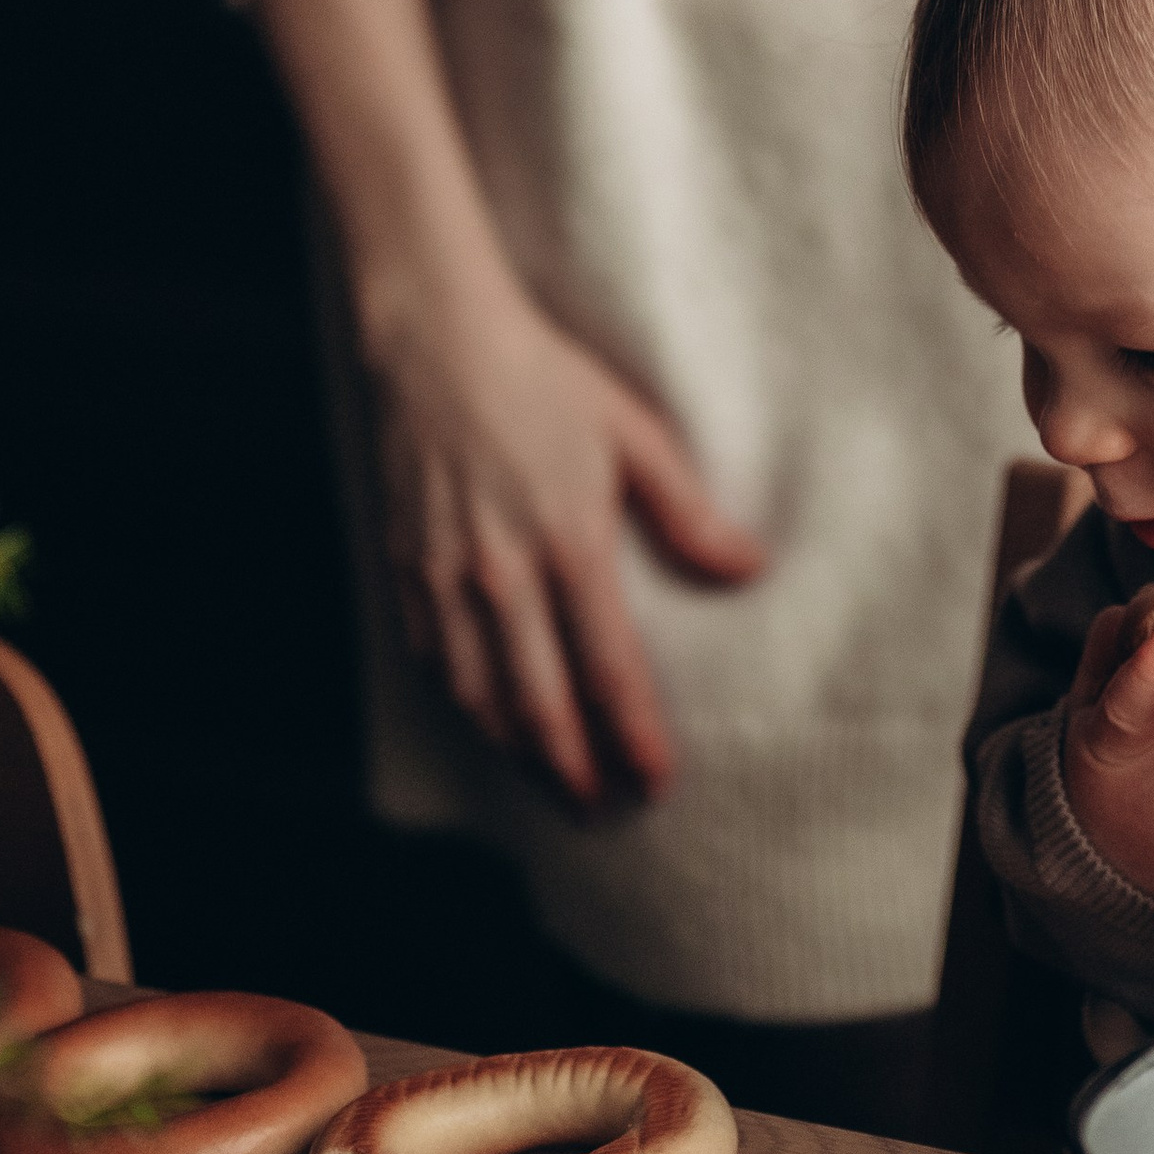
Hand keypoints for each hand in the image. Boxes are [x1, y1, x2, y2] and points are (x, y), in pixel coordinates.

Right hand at [366, 285, 766, 810]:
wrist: (436, 341)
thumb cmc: (544, 379)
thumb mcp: (632, 432)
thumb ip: (688, 510)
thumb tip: (750, 568)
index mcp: (569, 540)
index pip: (609, 669)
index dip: (635, 736)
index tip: (660, 783)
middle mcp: (503, 574)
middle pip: (541, 706)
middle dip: (577, 772)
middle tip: (606, 813)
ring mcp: (445, 577)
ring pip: (480, 699)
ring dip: (519, 756)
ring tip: (553, 787)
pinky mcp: (404, 569)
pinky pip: (433, 664)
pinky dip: (462, 710)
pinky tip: (485, 726)